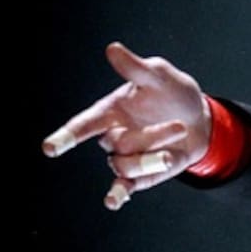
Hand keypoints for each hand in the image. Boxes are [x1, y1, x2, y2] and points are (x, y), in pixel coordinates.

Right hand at [42, 42, 211, 210]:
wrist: (200, 120)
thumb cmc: (174, 93)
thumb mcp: (161, 76)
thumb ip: (136, 68)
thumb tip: (113, 49)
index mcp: (110, 110)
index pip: (83, 124)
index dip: (67, 136)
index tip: (50, 148)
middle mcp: (113, 135)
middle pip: (117, 144)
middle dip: (150, 137)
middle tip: (178, 125)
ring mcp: (126, 157)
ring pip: (126, 165)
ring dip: (153, 158)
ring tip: (175, 147)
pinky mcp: (141, 175)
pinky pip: (126, 186)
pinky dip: (118, 194)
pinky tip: (112, 202)